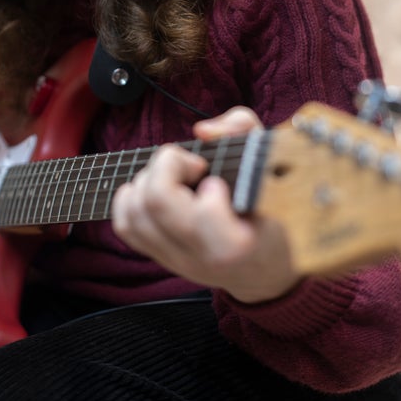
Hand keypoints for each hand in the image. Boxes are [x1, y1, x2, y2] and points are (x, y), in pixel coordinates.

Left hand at [111, 107, 299, 303]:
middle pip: (155, 202)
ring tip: (174, 178)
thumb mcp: (272, 164)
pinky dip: (131, 198)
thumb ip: (243, 131)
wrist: (267, 269)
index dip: (204, 177)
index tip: (217, 177)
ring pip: (134, 212)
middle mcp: (200, 257)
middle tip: (192, 166)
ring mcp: (176, 260)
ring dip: (146, 180)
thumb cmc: (274, 212)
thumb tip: (202, 131)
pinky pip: (125, 226)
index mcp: (235, 243)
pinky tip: (154, 188)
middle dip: (166, 166)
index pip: (201, 210)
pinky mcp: (160, 258)